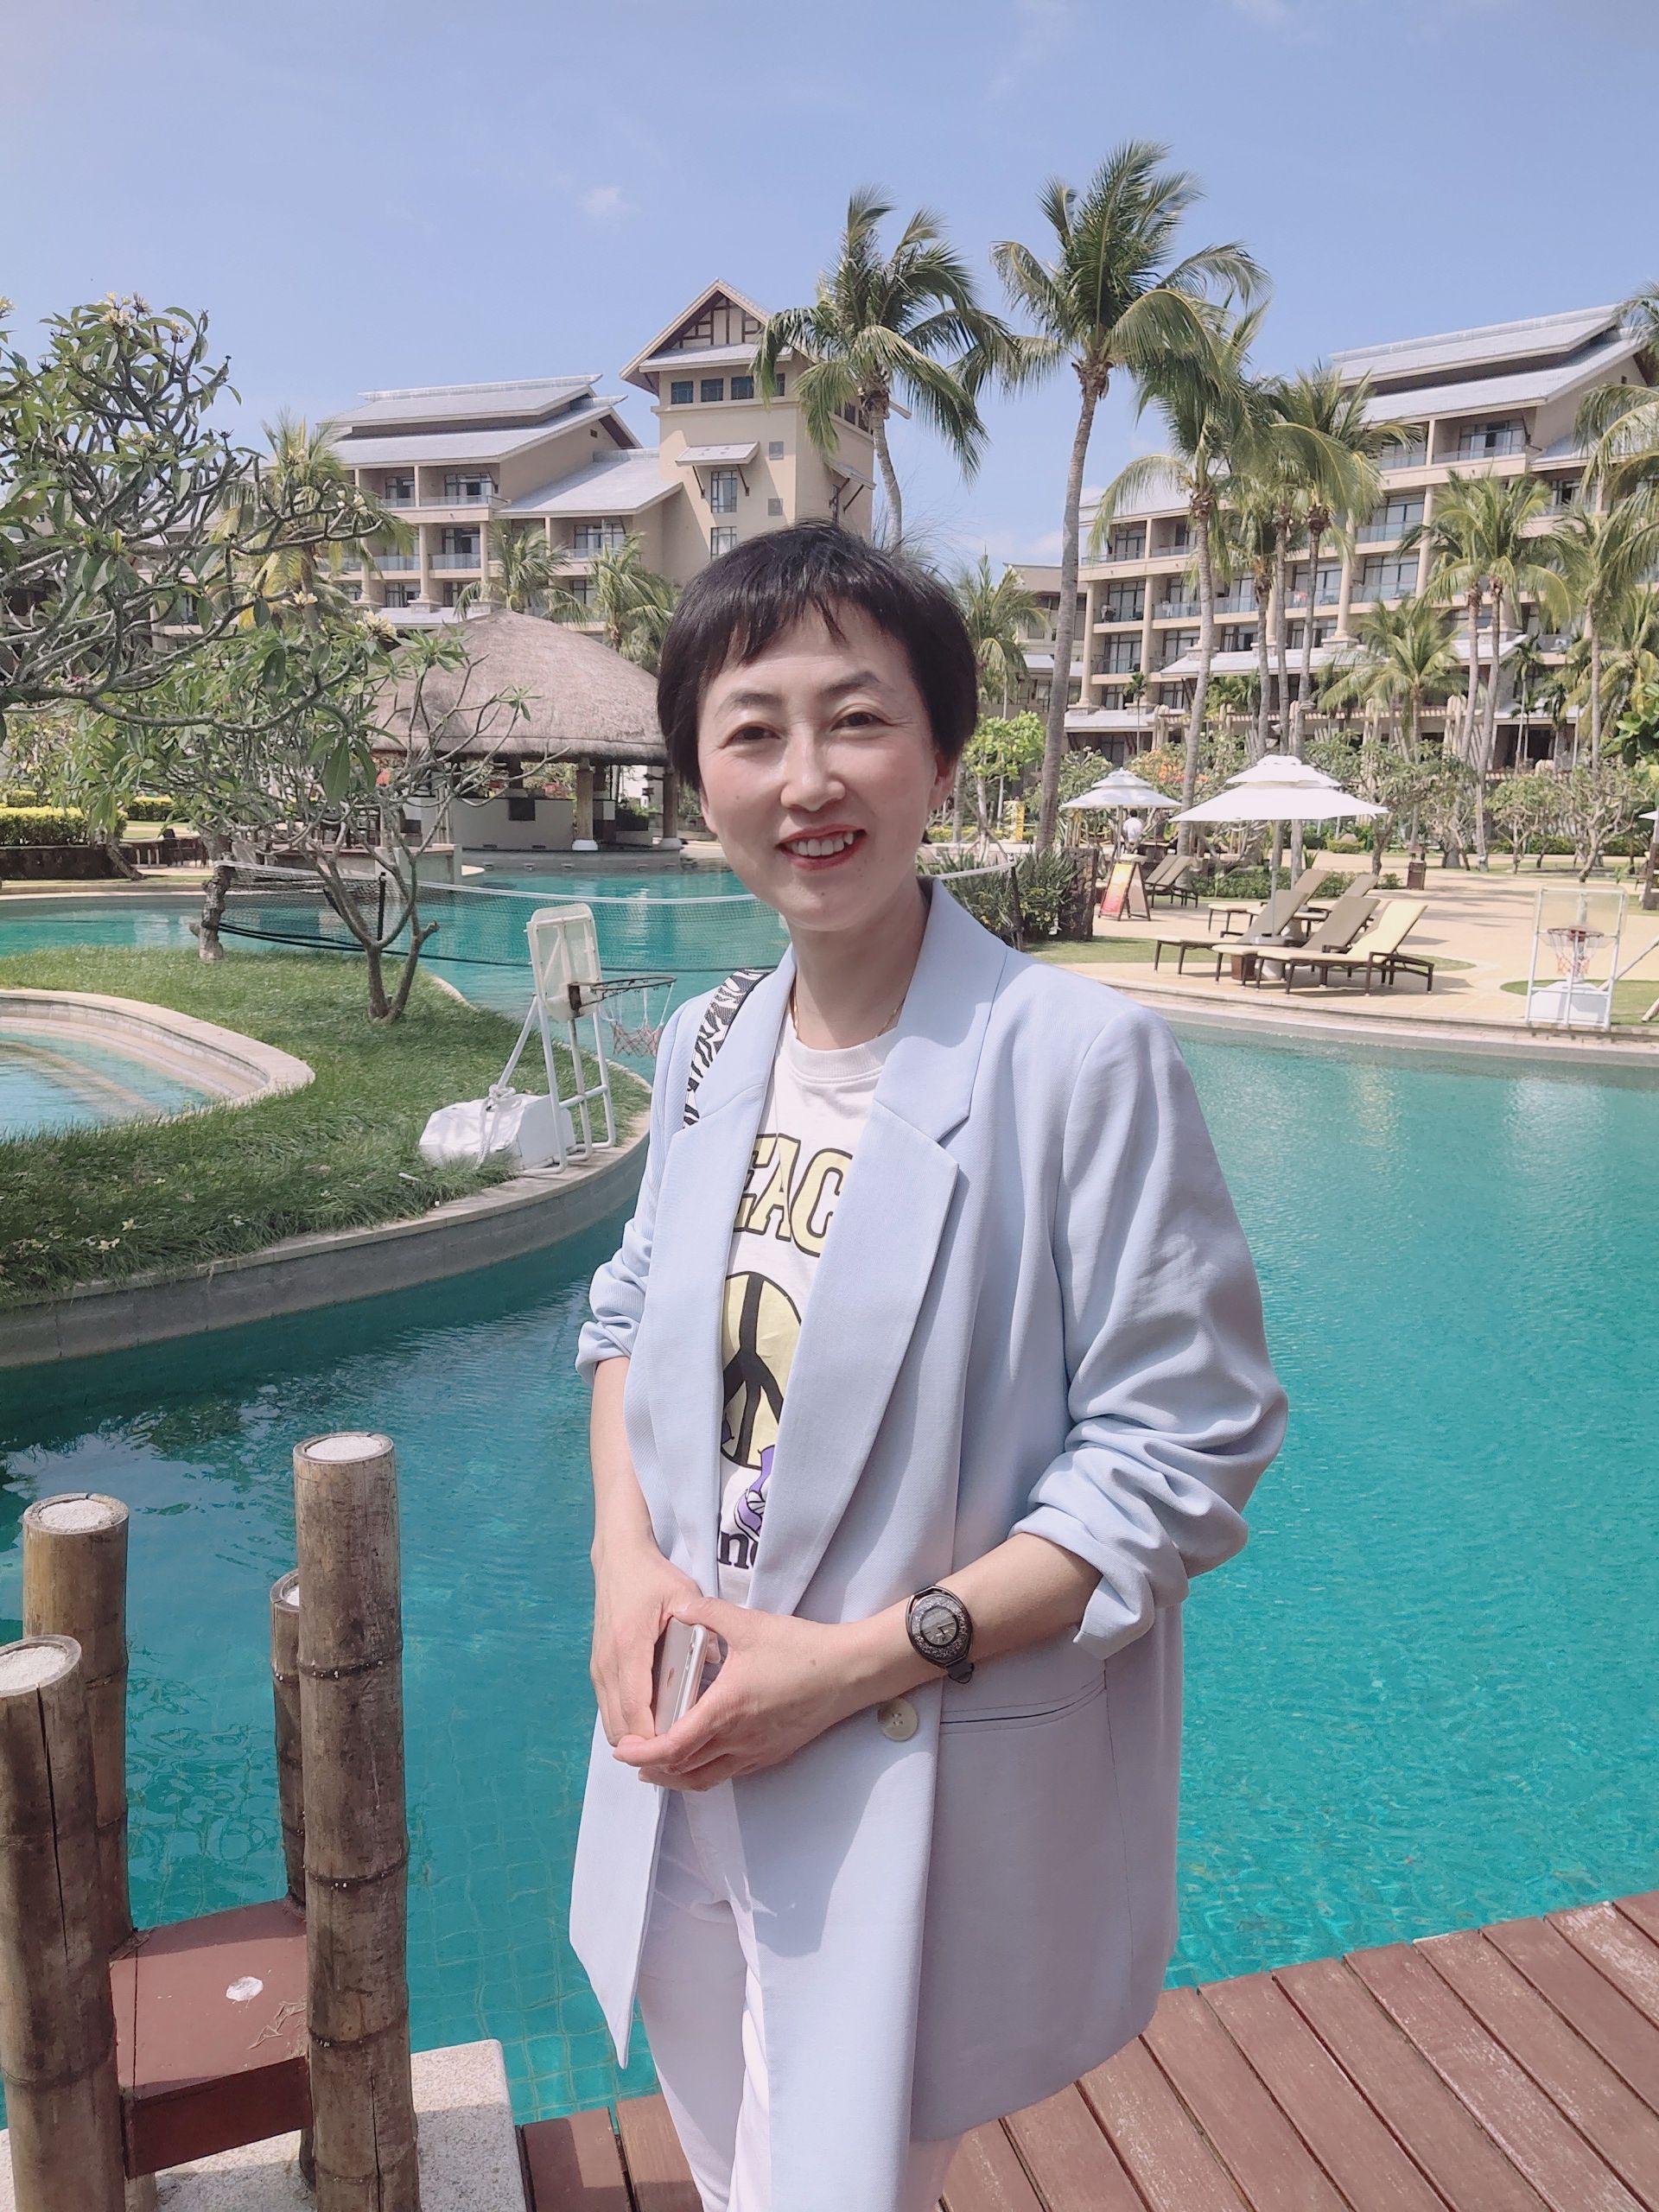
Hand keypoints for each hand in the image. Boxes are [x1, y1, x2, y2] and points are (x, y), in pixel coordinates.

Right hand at [589, 1540, 702, 1747]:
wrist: (618, 1560)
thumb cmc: (653, 1578)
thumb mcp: (684, 1597)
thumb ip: (700, 1629)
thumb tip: (716, 1664)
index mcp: (630, 1647)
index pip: (636, 1708)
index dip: (652, 1738)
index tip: (676, 1753)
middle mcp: (608, 1663)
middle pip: (618, 1725)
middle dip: (645, 1746)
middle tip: (677, 1752)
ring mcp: (598, 1667)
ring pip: (610, 1722)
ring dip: (634, 1737)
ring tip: (667, 1741)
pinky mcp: (597, 1667)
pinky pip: (608, 1708)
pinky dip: (626, 1722)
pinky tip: (651, 1720)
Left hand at [613, 1594, 870, 1789]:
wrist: (848, 1673)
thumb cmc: (801, 1649)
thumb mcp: (749, 1624)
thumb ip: (707, 1613)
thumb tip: (676, 1606)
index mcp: (726, 1709)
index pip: (673, 1746)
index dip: (643, 1753)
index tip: (622, 1750)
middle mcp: (737, 1739)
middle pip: (682, 1770)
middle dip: (651, 1768)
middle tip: (631, 1756)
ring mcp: (756, 1752)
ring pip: (705, 1779)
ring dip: (676, 1776)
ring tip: (656, 1766)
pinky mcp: (771, 1755)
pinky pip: (728, 1774)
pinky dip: (703, 1772)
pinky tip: (699, 1756)